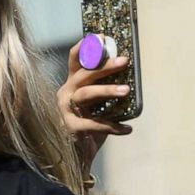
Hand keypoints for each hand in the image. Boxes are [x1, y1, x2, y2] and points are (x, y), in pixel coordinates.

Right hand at [57, 40, 132, 173]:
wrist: (73, 158)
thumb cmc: (87, 128)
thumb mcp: (95, 107)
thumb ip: (104, 94)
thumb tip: (129, 80)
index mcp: (71, 85)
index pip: (74, 61)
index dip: (86, 48)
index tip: (101, 36)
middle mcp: (65, 94)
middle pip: (83, 75)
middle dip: (103, 67)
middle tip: (124, 61)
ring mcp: (65, 111)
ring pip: (85, 94)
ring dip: (107, 90)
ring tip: (126, 90)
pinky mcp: (70, 127)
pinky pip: (93, 124)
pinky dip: (112, 126)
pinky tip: (127, 129)